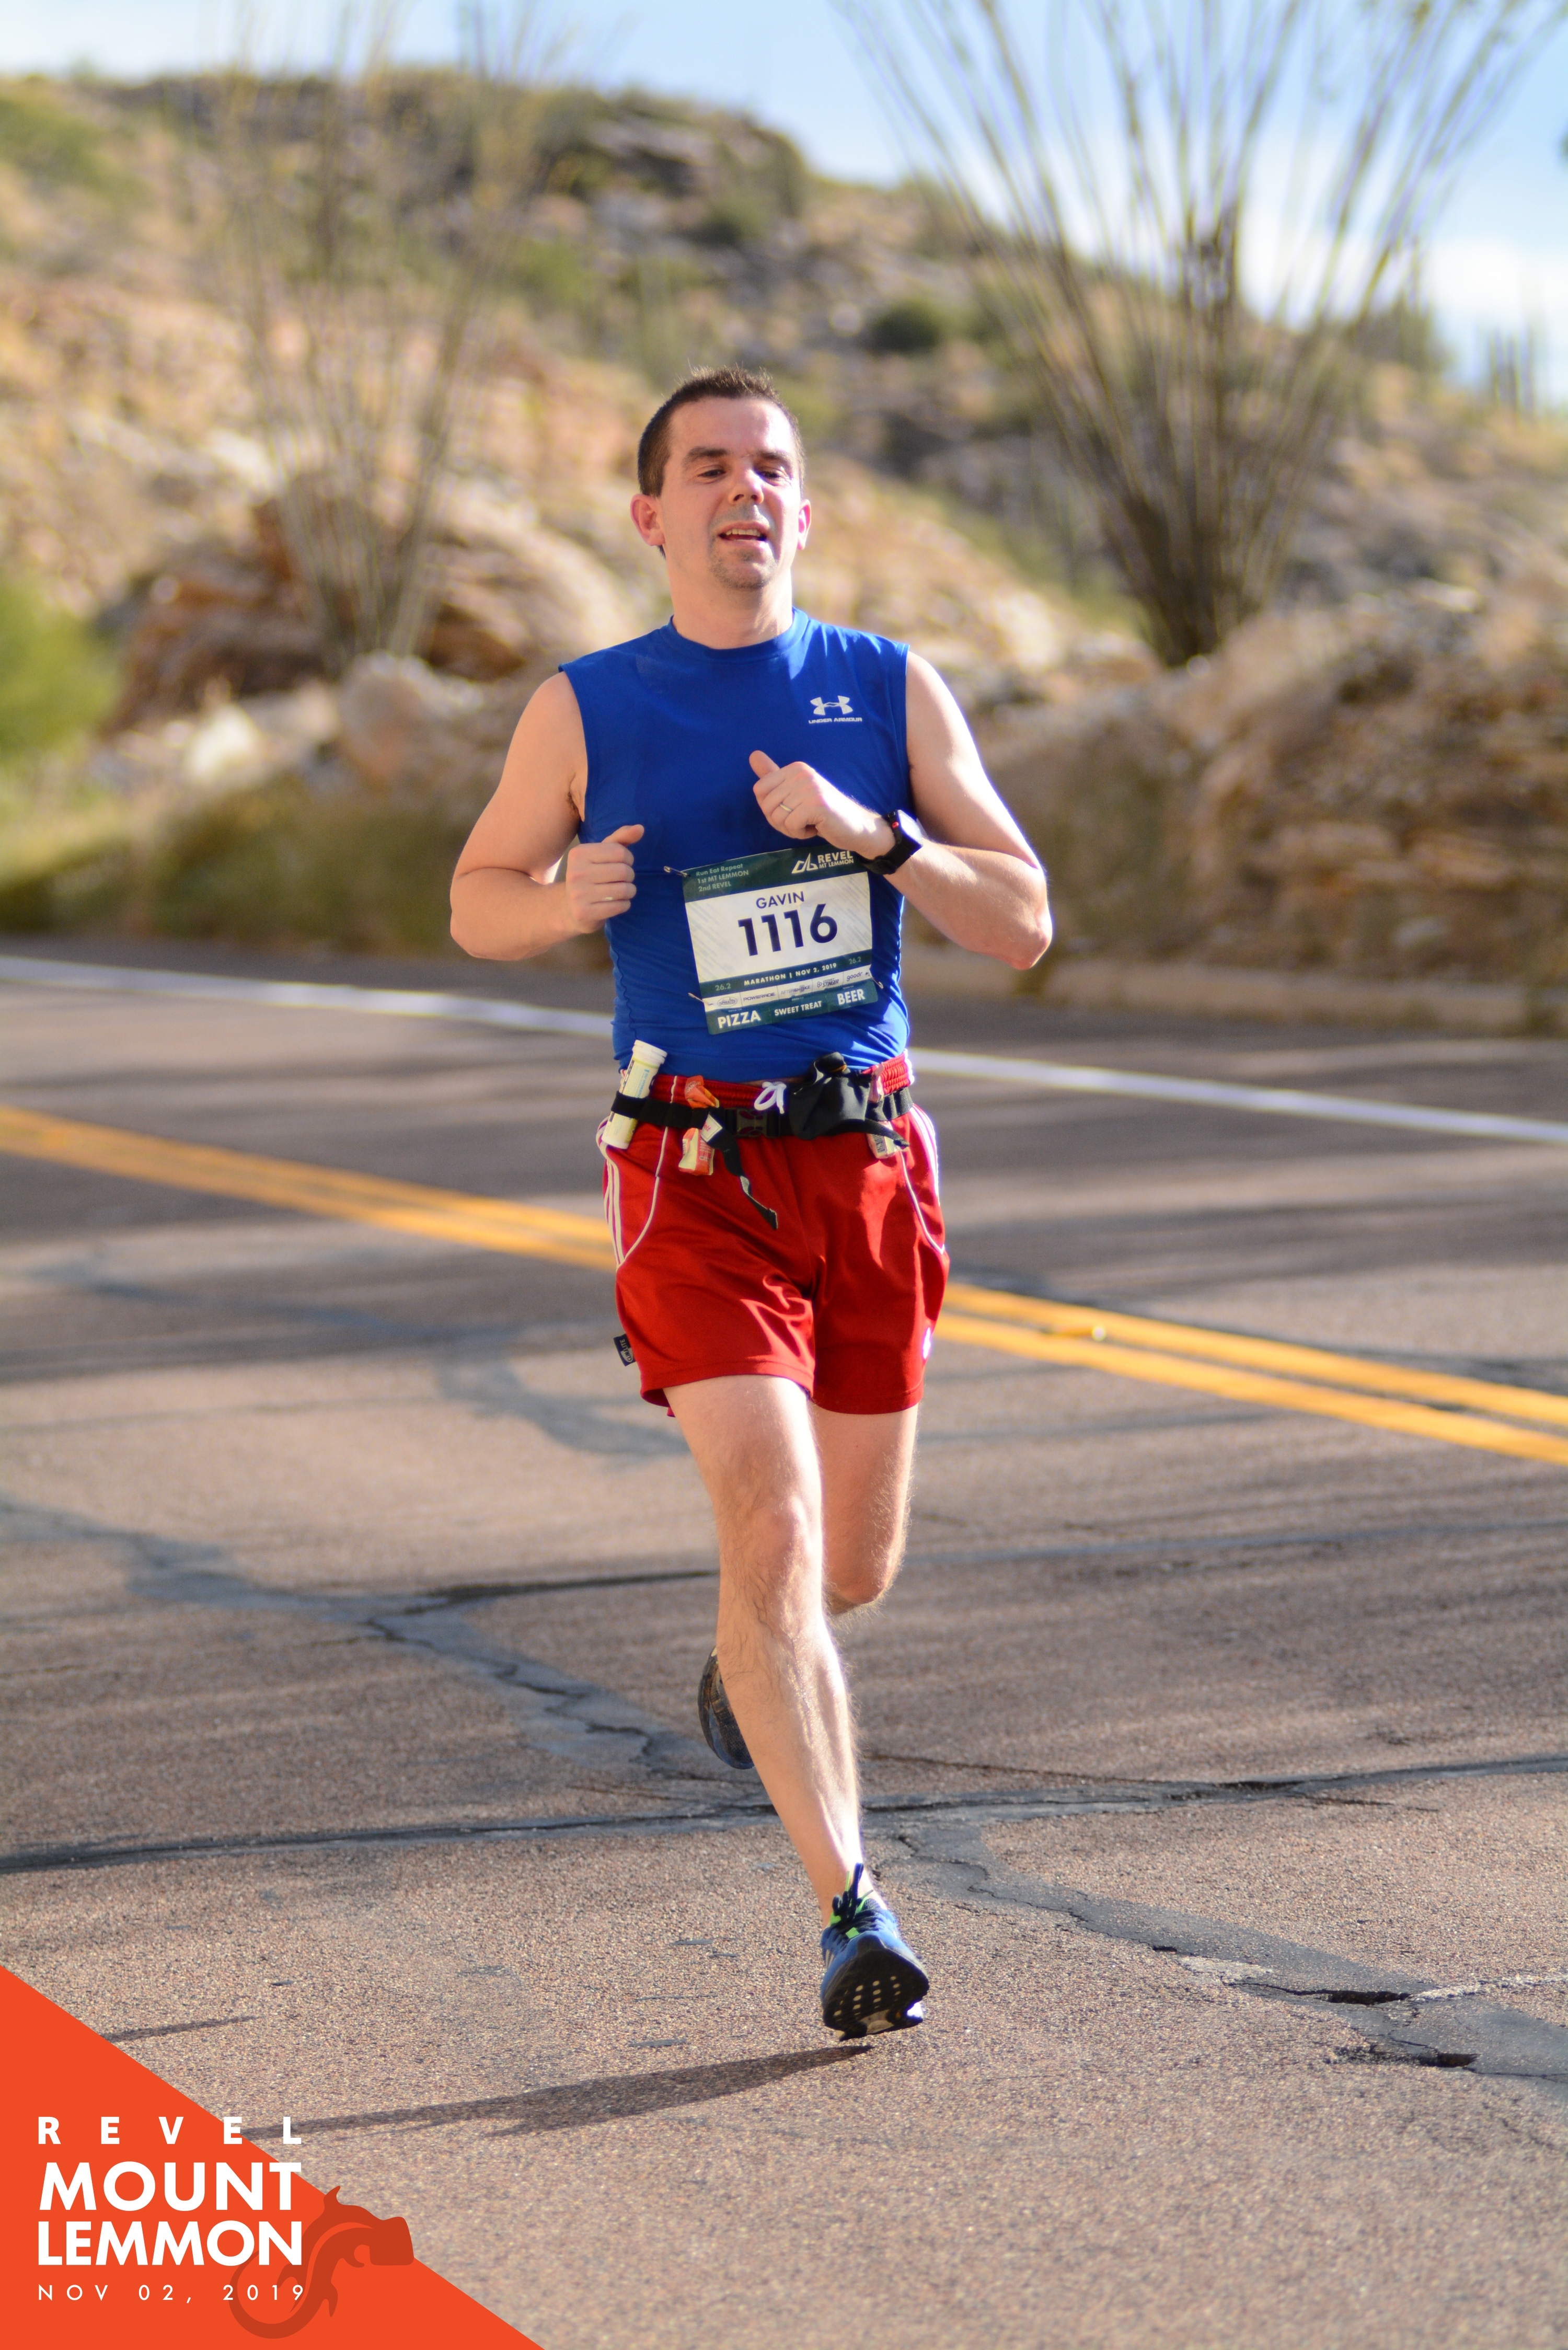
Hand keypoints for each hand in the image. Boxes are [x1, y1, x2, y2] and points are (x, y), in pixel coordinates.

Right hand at [563, 823, 642, 931]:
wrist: (569, 907)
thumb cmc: (591, 875)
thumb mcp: (601, 853)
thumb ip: (621, 838)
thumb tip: (640, 828)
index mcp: (579, 853)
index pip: (620, 852)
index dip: (628, 858)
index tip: (622, 863)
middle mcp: (576, 872)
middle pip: (624, 871)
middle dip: (629, 876)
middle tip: (623, 879)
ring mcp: (579, 894)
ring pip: (624, 890)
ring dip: (630, 891)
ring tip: (622, 891)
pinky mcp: (584, 912)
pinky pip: (620, 906)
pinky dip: (624, 904)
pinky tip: (616, 902)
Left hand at [750, 753, 894, 858]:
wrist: (855, 826)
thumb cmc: (822, 812)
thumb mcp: (795, 791)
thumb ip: (773, 776)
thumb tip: (752, 755)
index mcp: (794, 768)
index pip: (759, 790)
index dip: (770, 808)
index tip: (791, 810)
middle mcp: (801, 773)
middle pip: (766, 806)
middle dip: (780, 821)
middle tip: (802, 820)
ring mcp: (810, 788)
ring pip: (778, 817)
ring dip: (791, 829)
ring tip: (810, 823)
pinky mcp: (816, 805)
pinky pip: (791, 825)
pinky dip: (800, 833)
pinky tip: (816, 828)